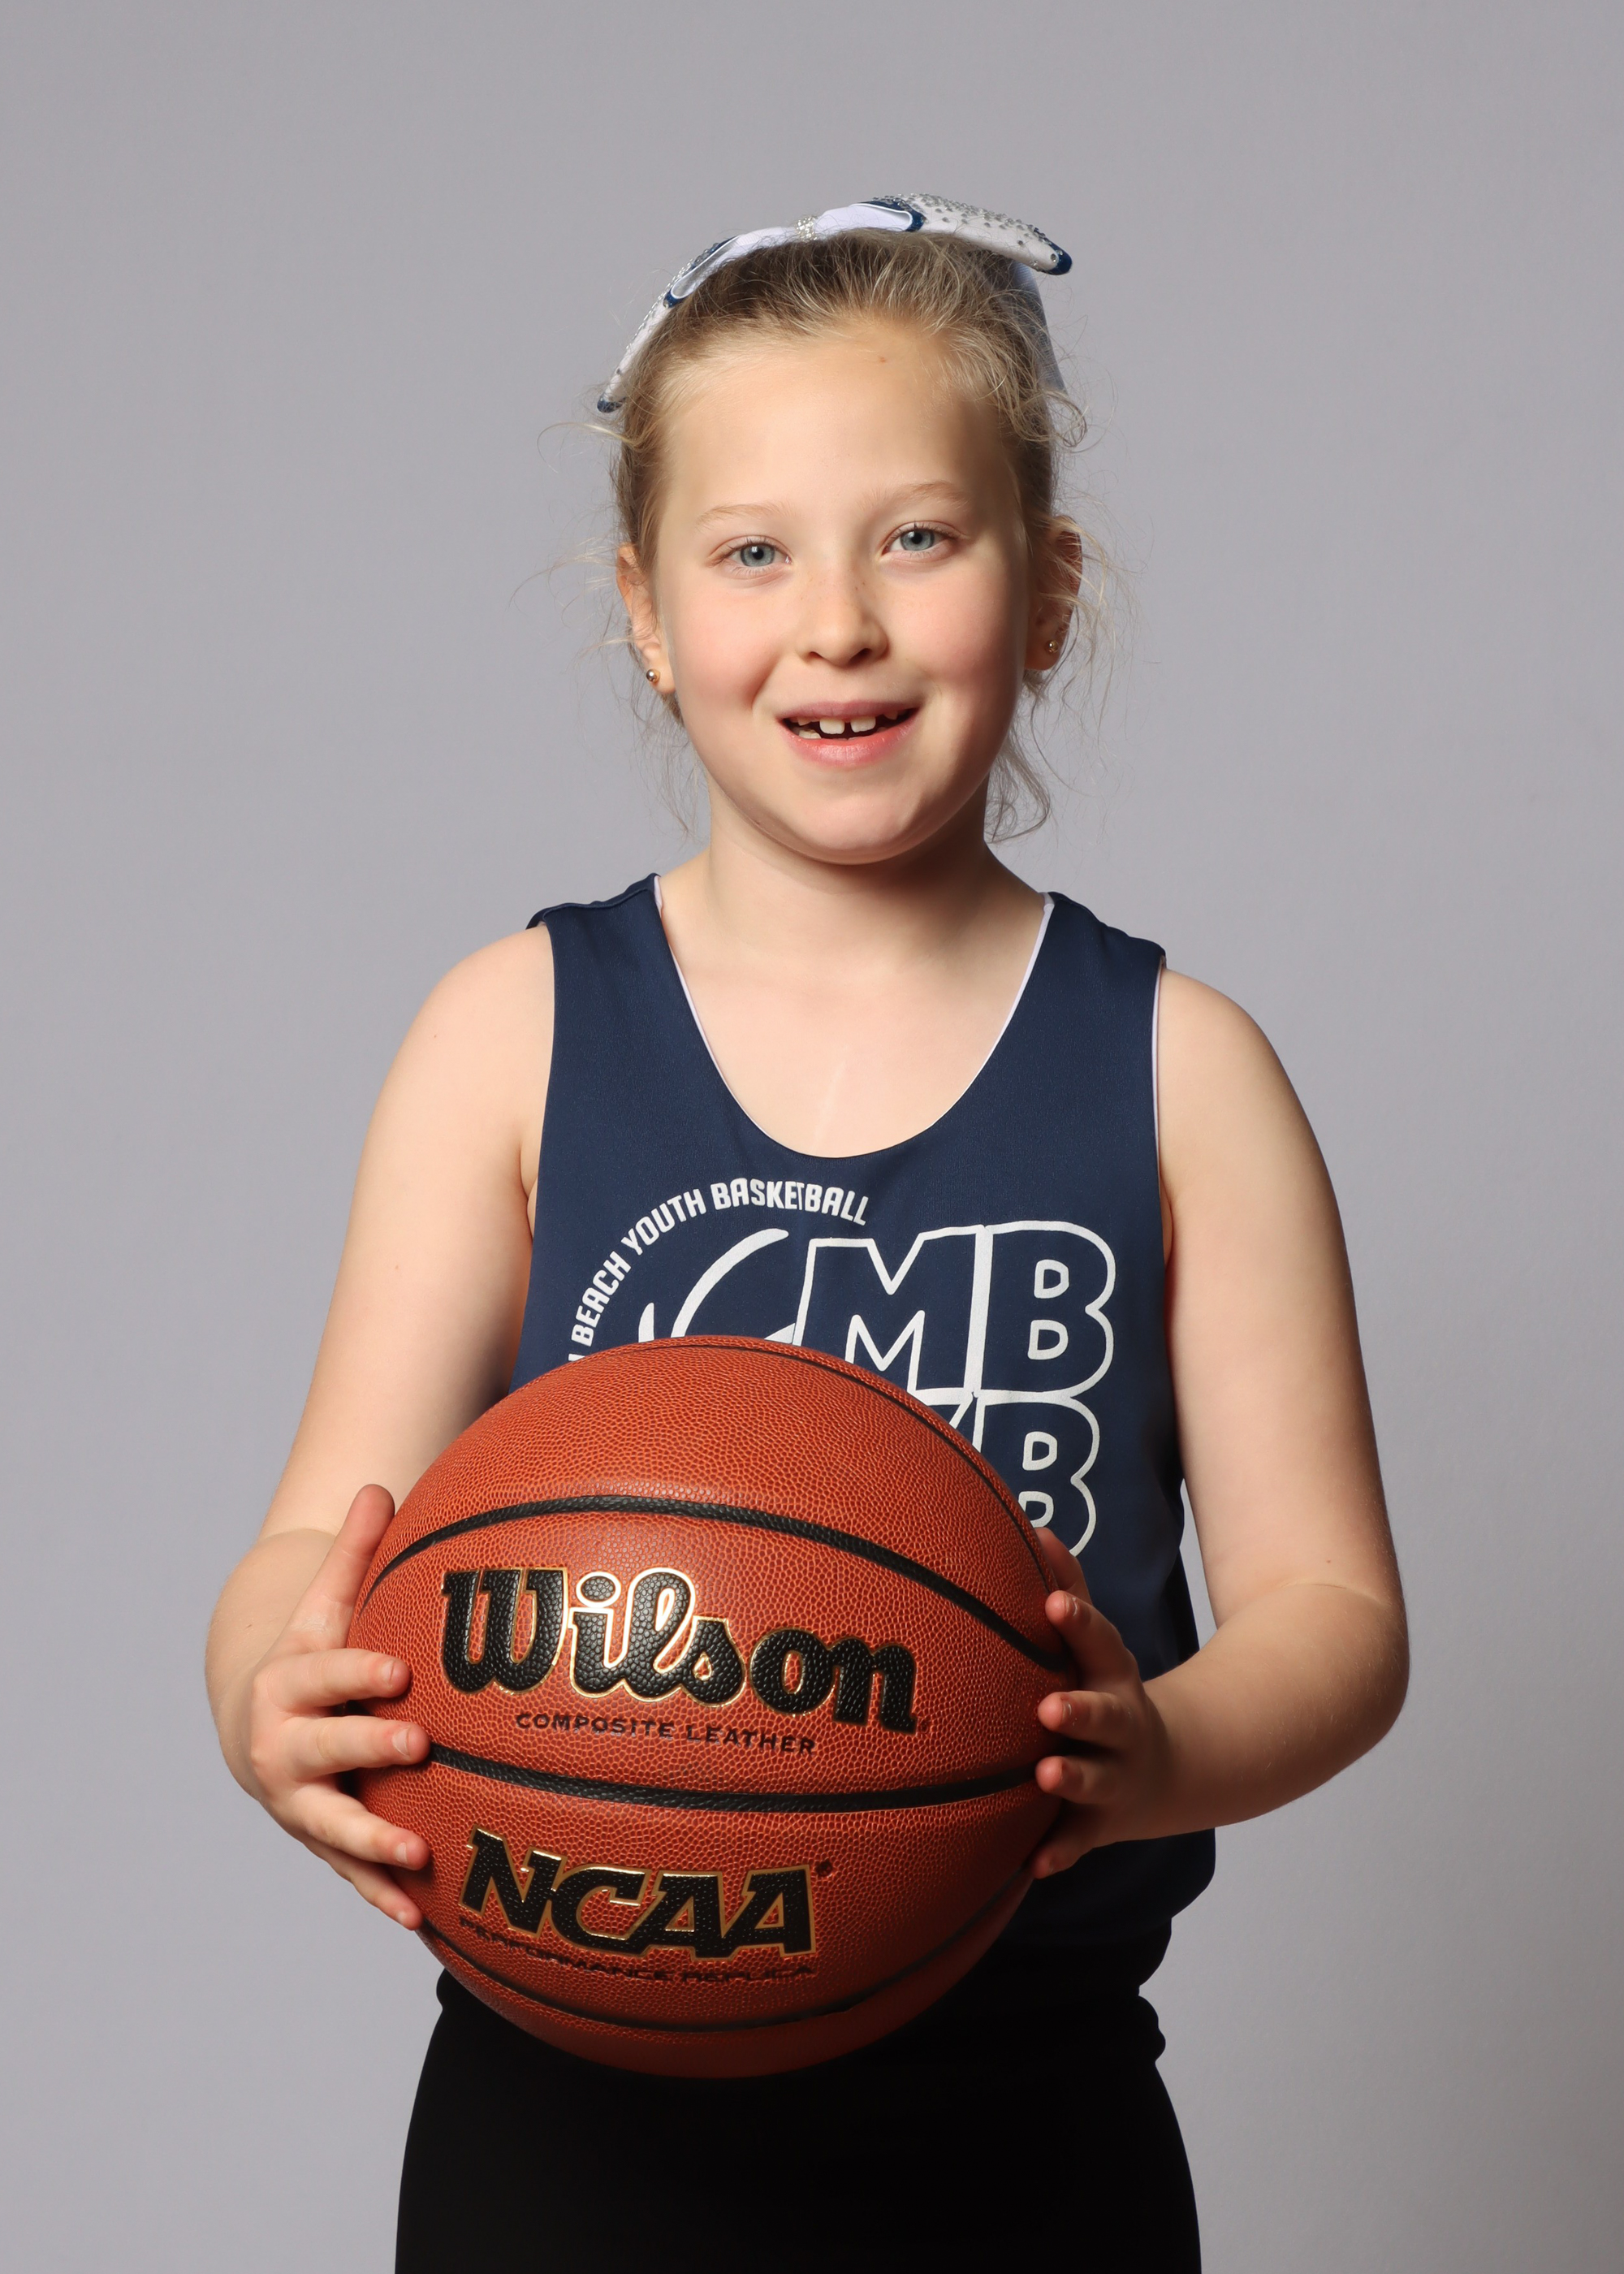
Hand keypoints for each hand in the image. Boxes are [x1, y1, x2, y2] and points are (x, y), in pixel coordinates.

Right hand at [234, 1486, 430, 1925]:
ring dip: (373, 1841)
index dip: (358, 1672)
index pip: (326, 1673)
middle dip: (366, 1749)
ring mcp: (300, 1801)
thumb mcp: (325, 1605)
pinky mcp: (320, 1841)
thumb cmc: (315, 1657)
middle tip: (416, 1745)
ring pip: (334, 1823)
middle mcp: (286, 1746)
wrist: (258, 1728)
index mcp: (291, 1682)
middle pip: (325, 1749)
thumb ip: (353, 1553)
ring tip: (417, 1851)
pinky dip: (380, 1895)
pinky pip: (350, 1873)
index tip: (399, 1670)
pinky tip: (418, 1918)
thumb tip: (377, 1485)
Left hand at [1030, 1529, 1173, 1877]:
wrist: (1168, 1769)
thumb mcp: (1096, 1646)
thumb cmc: (1104, 1690)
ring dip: (1071, 1776)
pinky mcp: (1100, 1822)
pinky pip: (1077, 1840)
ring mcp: (1114, 1776)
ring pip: (1094, 1779)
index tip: (1051, 1606)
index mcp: (1112, 1677)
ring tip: (1044, 1773)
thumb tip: (1034, 1528)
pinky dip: (1058, 1852)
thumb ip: (1067, 1590)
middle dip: (1079, 1710)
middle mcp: (1119, 1726)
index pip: (1098, 1644)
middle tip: (1048, 1706)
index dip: (1077, 1624)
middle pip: (1103, 1716)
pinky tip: (1032, 1863)